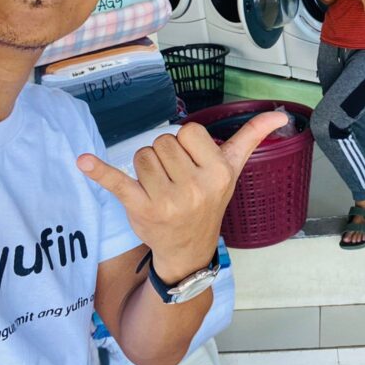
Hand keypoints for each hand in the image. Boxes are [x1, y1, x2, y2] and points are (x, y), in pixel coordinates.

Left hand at [77, 111, 288, 281]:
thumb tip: (280, 114)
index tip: (192, 164)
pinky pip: (116, 181)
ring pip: (142, 155)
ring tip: (159, 188)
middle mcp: (195, 186)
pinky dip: (98, 171)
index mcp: (218, 172)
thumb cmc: (209, 202)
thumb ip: (251, 138)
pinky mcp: (140, 208)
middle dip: (165, 156)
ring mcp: (167, 199)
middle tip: (175, 181)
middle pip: (163, 141)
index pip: (189, 131)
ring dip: (145, 168)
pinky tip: (83, 161)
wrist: (188, 249)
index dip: (186, 144)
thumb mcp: (232, 171)